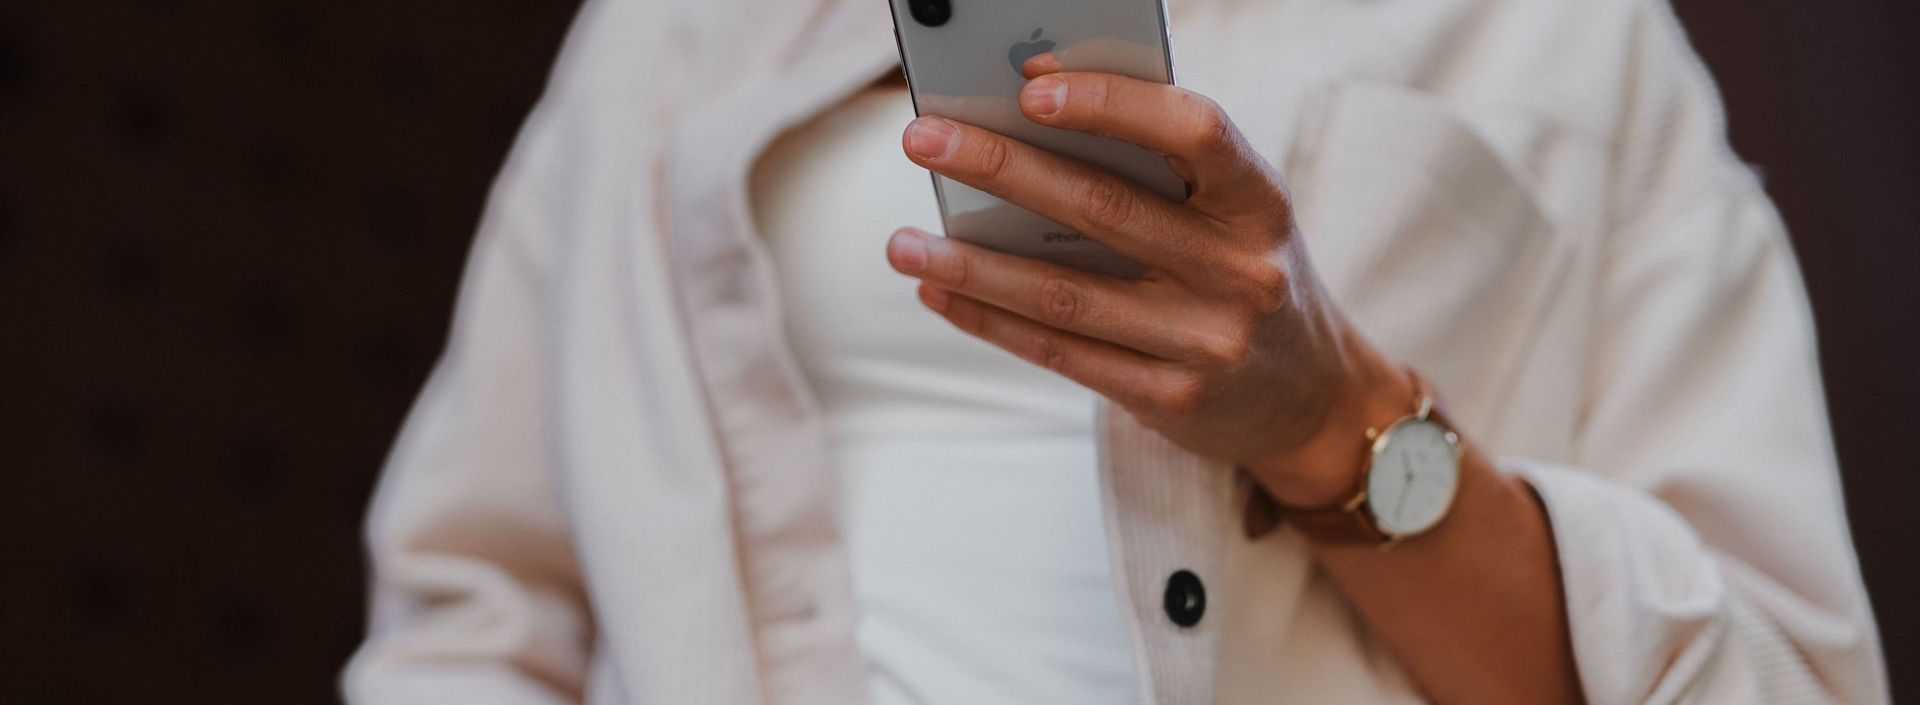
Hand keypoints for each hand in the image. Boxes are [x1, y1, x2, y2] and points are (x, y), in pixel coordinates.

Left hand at [884, 64, 1415, 506]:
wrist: (1314, 400)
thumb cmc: (1246, 275)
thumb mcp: (1235, 216)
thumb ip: (1159, 172)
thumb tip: (1031, 116)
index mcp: (1260, 202)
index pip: (1195, 132)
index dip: (1113, 104)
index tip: (1031, 84)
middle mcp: (1240, 271)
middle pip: (1104, 208)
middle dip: (1002, 167)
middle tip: (922, 139)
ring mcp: (1206, 341)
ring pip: (1066, 293)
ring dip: (972, 263)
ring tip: (900, 242)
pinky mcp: (1171, 399)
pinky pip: (1061, 352)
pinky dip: (992, 319)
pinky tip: (940, 291)